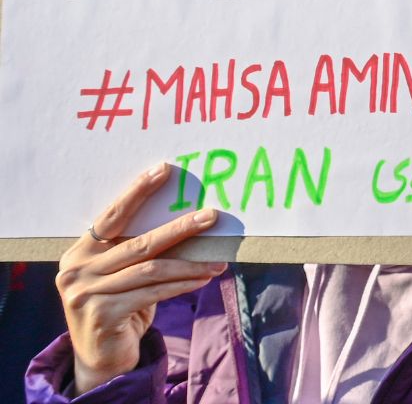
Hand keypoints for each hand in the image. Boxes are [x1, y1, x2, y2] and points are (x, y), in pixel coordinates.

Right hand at [58, 165, 225, 392]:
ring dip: (190, 263)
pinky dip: (182, 284)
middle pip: (139, 242)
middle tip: (212, 216)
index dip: (137, 192)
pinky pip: (153, 292)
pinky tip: (203, 279)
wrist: (100, 358)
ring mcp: (85, 293)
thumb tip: (188, 220)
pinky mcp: (102, 314)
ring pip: (151, 269)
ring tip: (218, 260)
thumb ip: (137, 251)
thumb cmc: (119, 306)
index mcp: (79, 252)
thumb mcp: (122, 275)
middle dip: (180, 228)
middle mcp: (76, 270)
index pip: (111, 216)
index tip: (164, 170)